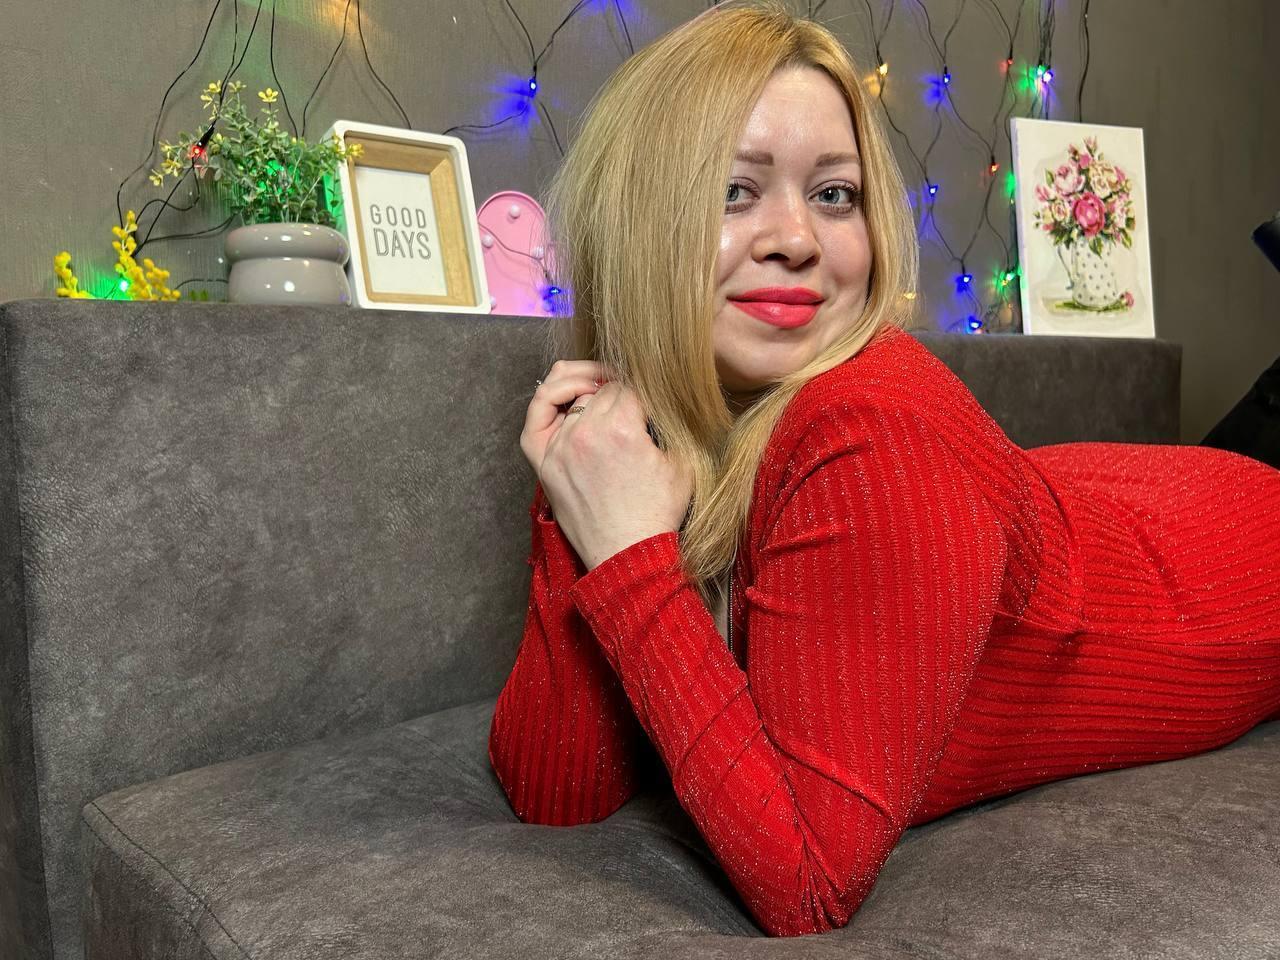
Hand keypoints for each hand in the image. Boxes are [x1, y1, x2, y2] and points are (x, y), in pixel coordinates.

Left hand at [520, 361, 693, 569]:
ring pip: (574, 397)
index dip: (643, 393)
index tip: (648, 404)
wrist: (627, 554)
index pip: (629, 387)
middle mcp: (586, 433)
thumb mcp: (681, 463)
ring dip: (589, 391)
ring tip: (601, 390)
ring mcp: (560, 447)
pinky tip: (567, 392)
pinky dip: (550, 396)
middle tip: (631, 407)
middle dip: (619, 394)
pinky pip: (538, 414)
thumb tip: (665, 400)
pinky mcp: (544, 462)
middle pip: (602, 390)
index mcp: (621, 429)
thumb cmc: (656, 513)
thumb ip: (671, 424)